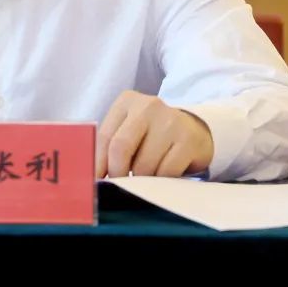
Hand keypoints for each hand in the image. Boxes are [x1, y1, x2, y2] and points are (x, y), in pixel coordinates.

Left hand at [95, 90, 213, 177]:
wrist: (194, 130)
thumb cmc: (152, 134)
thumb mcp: (129, 130)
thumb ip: (110, 146)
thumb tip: (92, 176)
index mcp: (127, 101)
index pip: (104, 136)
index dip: (97, 163)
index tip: (95, 182)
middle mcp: (148, 106)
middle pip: (120, 147)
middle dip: (117, 173)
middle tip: (120, 185)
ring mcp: (170, 121)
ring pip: (144, 165)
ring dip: (141, 180)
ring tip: (145, 177)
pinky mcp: (188, 140)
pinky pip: (166, 173)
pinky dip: (160, 182)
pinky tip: (162, 176)